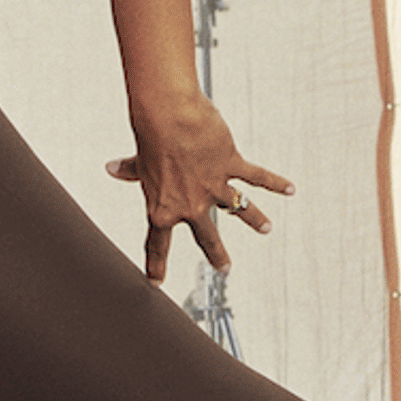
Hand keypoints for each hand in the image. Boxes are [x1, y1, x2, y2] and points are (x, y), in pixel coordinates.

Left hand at [106, 99, 295, 280]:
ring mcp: (213, 187)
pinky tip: (289, 188)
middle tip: (225, 268)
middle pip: (206, 236)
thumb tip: (111, 168)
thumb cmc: (148, 137)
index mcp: (162, 207)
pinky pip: (256, 178)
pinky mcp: (230, 166)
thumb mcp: (138, 160)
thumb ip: (129, 171)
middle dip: (217, 254)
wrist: (169, 117)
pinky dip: (274, 183)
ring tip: (266, 229)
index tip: (156, 283)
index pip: (157, 243)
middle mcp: (190, 204)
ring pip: (238, 209)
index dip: (155, 264)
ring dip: (254, 220)